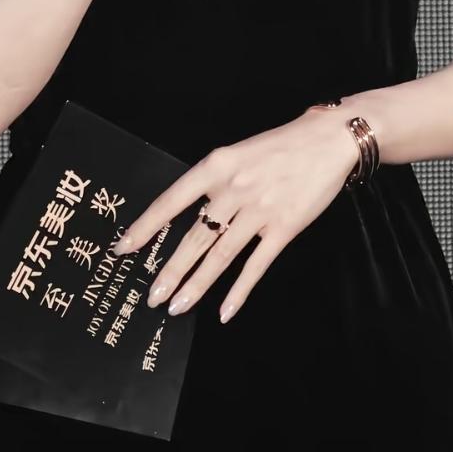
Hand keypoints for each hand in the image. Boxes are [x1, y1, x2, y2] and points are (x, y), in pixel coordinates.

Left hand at [111, 108, 358, 324]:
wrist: (329, 140)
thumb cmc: (280, 146)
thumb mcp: (238, 153)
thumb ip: (215, 181)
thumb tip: (189, 215)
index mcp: (217, 165)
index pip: (172, 200)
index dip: (146, 226)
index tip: (124, 248)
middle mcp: (234, 189)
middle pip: (195, 236)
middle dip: (171, 270)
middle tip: (151, 297)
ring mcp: (260, 211)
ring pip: (220, 256)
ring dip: (197, 285)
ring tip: (177, 307)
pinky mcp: (284, 228)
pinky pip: (256, 266)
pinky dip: (239, 291)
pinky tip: (224, 312)